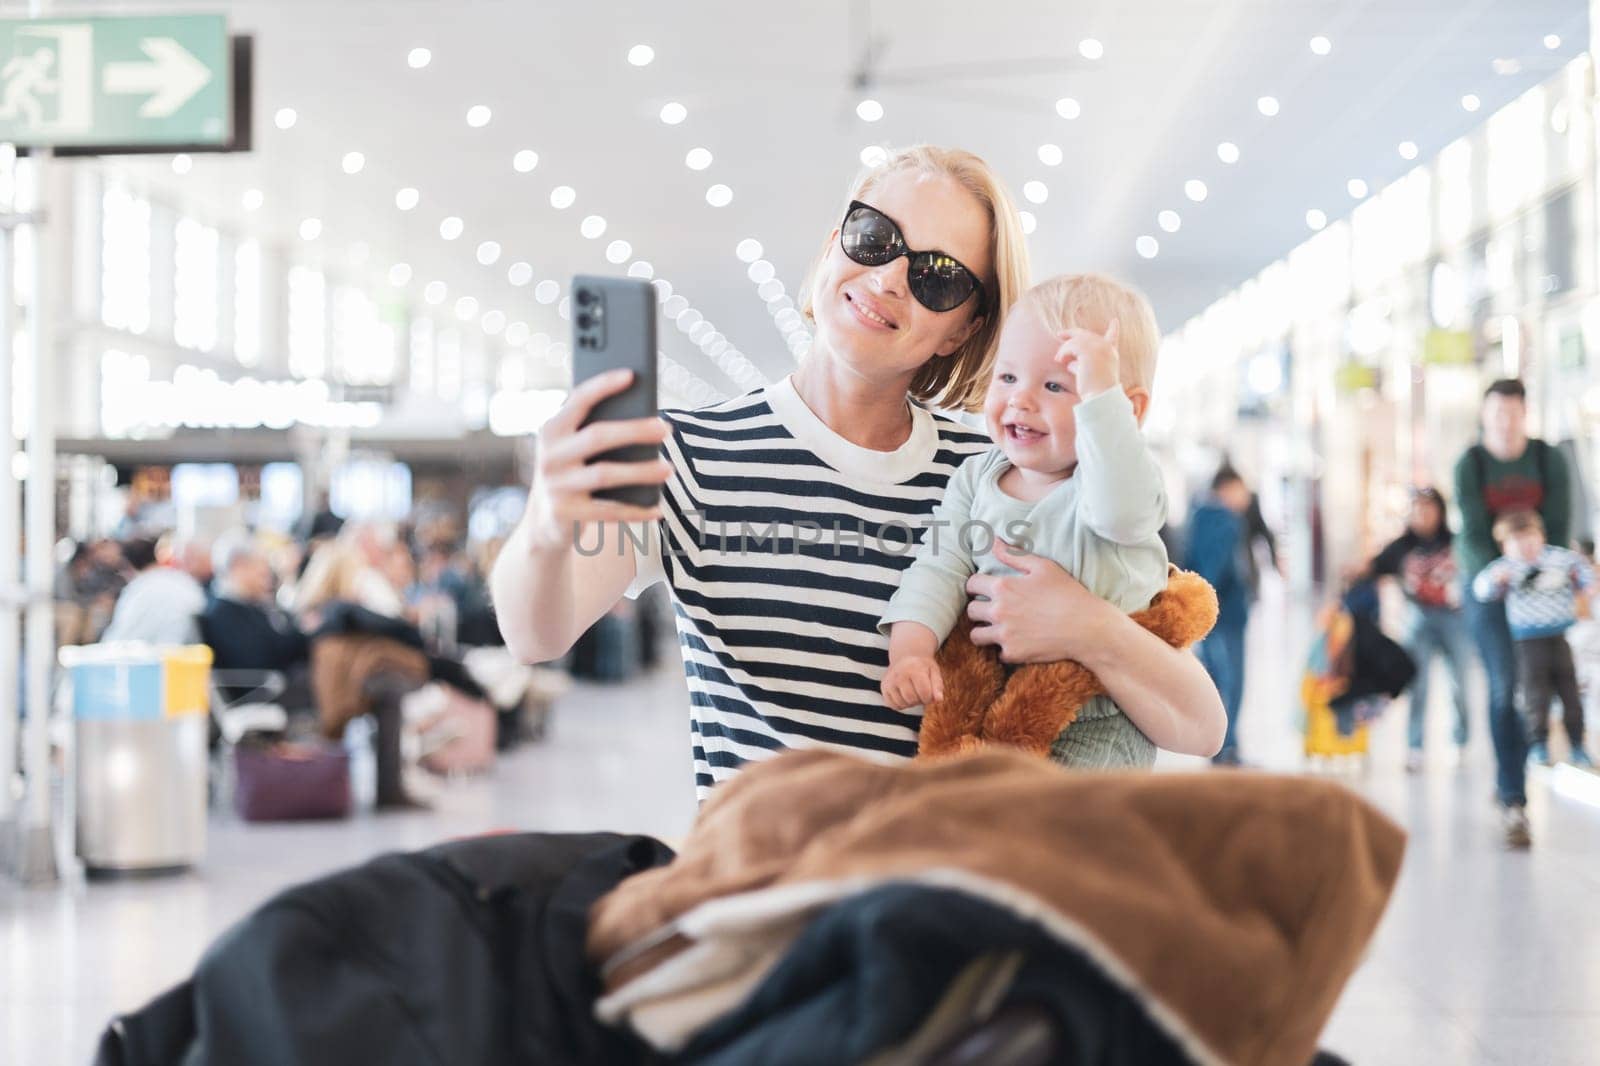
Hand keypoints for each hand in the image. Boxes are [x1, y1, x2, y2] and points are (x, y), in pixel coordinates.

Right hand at [524, 370, 671, 550]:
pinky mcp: (566, 514)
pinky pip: (609, 511)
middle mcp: (549, 455)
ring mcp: (556, 485)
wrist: (541, 523)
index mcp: (551, 430)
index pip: (578, 400)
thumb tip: (646, 420)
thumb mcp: (573, 448)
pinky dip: (636, 510)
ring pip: (606, 474)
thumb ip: (595, 430)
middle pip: (597, 436)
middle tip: (666, 429)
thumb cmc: (570, 473)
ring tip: (669, 469)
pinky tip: (658, 507)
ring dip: (642, 471)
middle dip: (635, 430)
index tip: (631, 375)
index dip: (603, 386)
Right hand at [882, 656, 944, 709]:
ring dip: (911, 703)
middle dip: (920, 700)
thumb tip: (939, 700)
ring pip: (902, 704)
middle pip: (912, 700)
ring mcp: (889, 681)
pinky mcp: (884, 687)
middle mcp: (899, 674)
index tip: (930, 692)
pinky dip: (901, 704)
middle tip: (921, 692)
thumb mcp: (934, 672)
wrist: (906, 656)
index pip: (925, 694)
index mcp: (914, 669)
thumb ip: (938, 686)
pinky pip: (893, 705)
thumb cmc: (923, 666)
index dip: (930, 698)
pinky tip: (905, 695)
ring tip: (913, 692)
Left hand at [966, 539, 1112, 663]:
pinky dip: (1005, 649)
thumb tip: (993, 541)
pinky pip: (997, 653)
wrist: (1087, 627)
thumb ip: (1014, 555)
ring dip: (984, 631)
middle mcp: (998, 611)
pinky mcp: (1013, 653)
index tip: (983, 590)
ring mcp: (1004, 634)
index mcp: (1003, 587)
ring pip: (976, 635)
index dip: (976, 586)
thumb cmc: (1067, 593)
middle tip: (992, 610)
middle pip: (970, 611)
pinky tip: (1017, 642)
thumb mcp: (1043, 567)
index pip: (971, 585)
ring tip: (998, 628)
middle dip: (979, 609)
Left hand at [1054, 319, 1120, 398]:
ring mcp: (1098, 347)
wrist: (1101, 397)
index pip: (1113, 337)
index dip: (1114, 329)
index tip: (1114, 321)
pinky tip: (1060, 360)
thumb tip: (1069, 363)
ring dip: (1064, 349)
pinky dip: (1063, 352)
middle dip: (1072, 333)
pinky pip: (1070, 346)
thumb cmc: (1095, 391)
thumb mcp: (1090, 375)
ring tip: (1058, 359)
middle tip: (1060, 334)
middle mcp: (1106, 348)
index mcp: (1111, 354)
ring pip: (1075, 340)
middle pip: (1086, 335)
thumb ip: (1082, 365)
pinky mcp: (1088, 351)